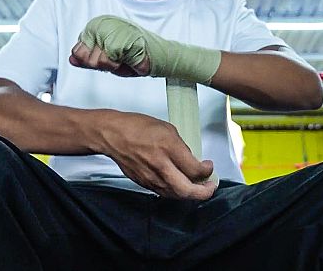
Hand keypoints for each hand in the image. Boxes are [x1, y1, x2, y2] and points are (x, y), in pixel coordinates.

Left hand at [73, 15, 220, 83]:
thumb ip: (88, 59)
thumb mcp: (109, 61)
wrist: (164, 57)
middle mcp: (103, 24)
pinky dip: (118, 65)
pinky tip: (127, 61)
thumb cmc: (137, 60)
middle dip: (100, 65)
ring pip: (96, 58)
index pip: (78, 51)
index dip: (88, 61)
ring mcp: (113, 29)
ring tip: (123, 60)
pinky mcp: (123, 36)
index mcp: (98, 28)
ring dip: (110, 66)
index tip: (106, 62)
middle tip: (117, 62)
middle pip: (85, 56)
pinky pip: (110, 58)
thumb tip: (71, 59)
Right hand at [99, 111, 216, 199]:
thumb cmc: (137, 127)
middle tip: (210, 186)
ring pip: (176, 195)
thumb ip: (181, 146)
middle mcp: (161, 165)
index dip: (207, 171)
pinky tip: (180, 185)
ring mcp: (151, 177)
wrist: (112, 135)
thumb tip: (191, 159)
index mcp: (168, 147)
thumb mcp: (166, 128)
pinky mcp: (144, 183)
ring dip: (190, 194)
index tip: (208, 166)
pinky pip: (164, 192)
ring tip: (198, 187)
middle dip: (204, 192)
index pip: (195, 169)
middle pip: (187, 190)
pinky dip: (175, 191)